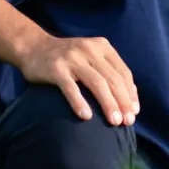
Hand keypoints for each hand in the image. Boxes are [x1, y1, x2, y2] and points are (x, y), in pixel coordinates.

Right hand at [17, 34, 139, 125]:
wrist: (33, 47)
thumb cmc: (68, 58)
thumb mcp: (91, 56)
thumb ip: (109, 71)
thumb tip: (131, 95)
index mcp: (102, 47)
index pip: (123, 72)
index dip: (131, 93)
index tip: (134, 112)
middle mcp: (89, 50)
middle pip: (112, 79)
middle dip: (123, 102)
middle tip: (127, 121)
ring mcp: (72, 58)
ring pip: (97, 83)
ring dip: (108, 104)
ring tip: (114, 121)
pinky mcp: (55, 69)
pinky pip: (71, 88)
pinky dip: (79, 102)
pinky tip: (86, 117)